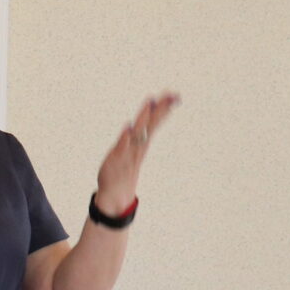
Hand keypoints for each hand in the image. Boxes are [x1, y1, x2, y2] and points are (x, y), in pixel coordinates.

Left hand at [94, 91, 178, 216]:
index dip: (163, 108)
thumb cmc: (124, 169)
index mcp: (142, 142)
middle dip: (160, 110)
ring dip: (144, 119)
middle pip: (151, 125)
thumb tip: (143, 116)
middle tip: (170, 95)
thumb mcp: (133, 150)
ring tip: (150, 103)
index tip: (173, 94)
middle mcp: (138, 146)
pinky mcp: (116, 161)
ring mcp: (128, 153)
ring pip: (139, 133)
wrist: (116, 194)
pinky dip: (126, 138)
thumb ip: (137, 134)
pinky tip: (128, 127)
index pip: (155, 122)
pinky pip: (122, 148)